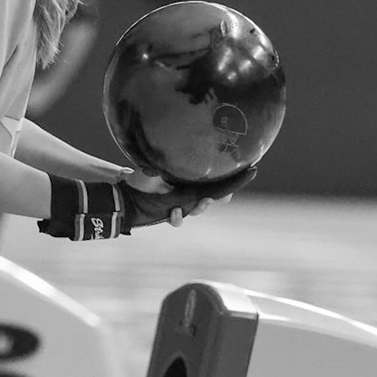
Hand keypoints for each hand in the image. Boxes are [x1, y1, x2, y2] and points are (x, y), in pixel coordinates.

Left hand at [121, 165, 255, 228]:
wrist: (124, 194)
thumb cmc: (141, 177)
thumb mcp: (159, 168)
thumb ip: (173, 165)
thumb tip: (186, 156)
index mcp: (189, 181)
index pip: (217, 180)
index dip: (235, 178)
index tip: (252, 169)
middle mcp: (188, 194)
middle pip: (213, 196)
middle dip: (223, 195)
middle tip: (226, 195)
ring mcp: (179, 205)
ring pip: (197, 209)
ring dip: (202, 208)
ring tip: (203, 202)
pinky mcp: (168, 215)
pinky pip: (177, 220)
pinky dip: (177, 217)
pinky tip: (172, 212)